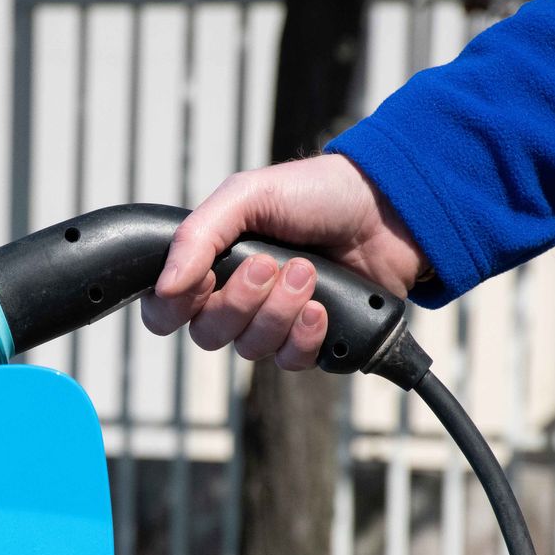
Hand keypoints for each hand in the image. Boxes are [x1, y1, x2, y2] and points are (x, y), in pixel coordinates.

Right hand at [141, 154, 428, 369]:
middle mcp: (236, 298)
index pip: (165, 310)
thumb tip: (166, 285)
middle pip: (207, 336)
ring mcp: (273, 323)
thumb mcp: (248, 194)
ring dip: (279, 312)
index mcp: (211, 263)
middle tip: (271, 264)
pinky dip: (306, 335)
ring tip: (309, 272)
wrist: (389, 209)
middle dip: (241, 302)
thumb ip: (198, 235)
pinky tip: (323, 307)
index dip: (178, 305)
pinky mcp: (311, 341)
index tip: (206, 278)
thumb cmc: (317, 193)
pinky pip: (289, 361)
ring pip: (250, 350)